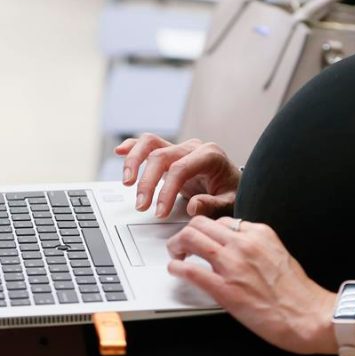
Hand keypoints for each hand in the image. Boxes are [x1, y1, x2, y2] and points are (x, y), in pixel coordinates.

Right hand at [115, 134, 240, 218]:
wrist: (235, 183)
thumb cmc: (233, 192)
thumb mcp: (230, 203)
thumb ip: (214, 205)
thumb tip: (193, 205)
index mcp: (210, 156)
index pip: (181, 169)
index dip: (166, 190)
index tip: (159, 211)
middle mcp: (193, 147)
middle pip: (162, 156)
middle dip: (148, 182)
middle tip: (142, 205)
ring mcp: (180, 148)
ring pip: (150, 144)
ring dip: (134, 161)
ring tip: (127, 182)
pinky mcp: (170, 153)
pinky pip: (148, 144)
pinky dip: (133, 147)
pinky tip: (120, 153)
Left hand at [166, 216, 337, 354]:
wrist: (310, 316)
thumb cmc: (298, 293)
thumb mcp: (278, 254)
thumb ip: (256, 246)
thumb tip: (237, 248)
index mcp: (259, 233)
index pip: (222, 220)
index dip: (208, 231)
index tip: (203, 239)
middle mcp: (244, 244)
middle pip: (200, 223)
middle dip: (185, 233)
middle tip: (181, 245)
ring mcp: (233, 265)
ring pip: (190, 238)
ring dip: (176, 245)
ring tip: (176, 255)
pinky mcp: (225, 289)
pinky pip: (190, 270)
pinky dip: (176, 267)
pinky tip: (176, 270)